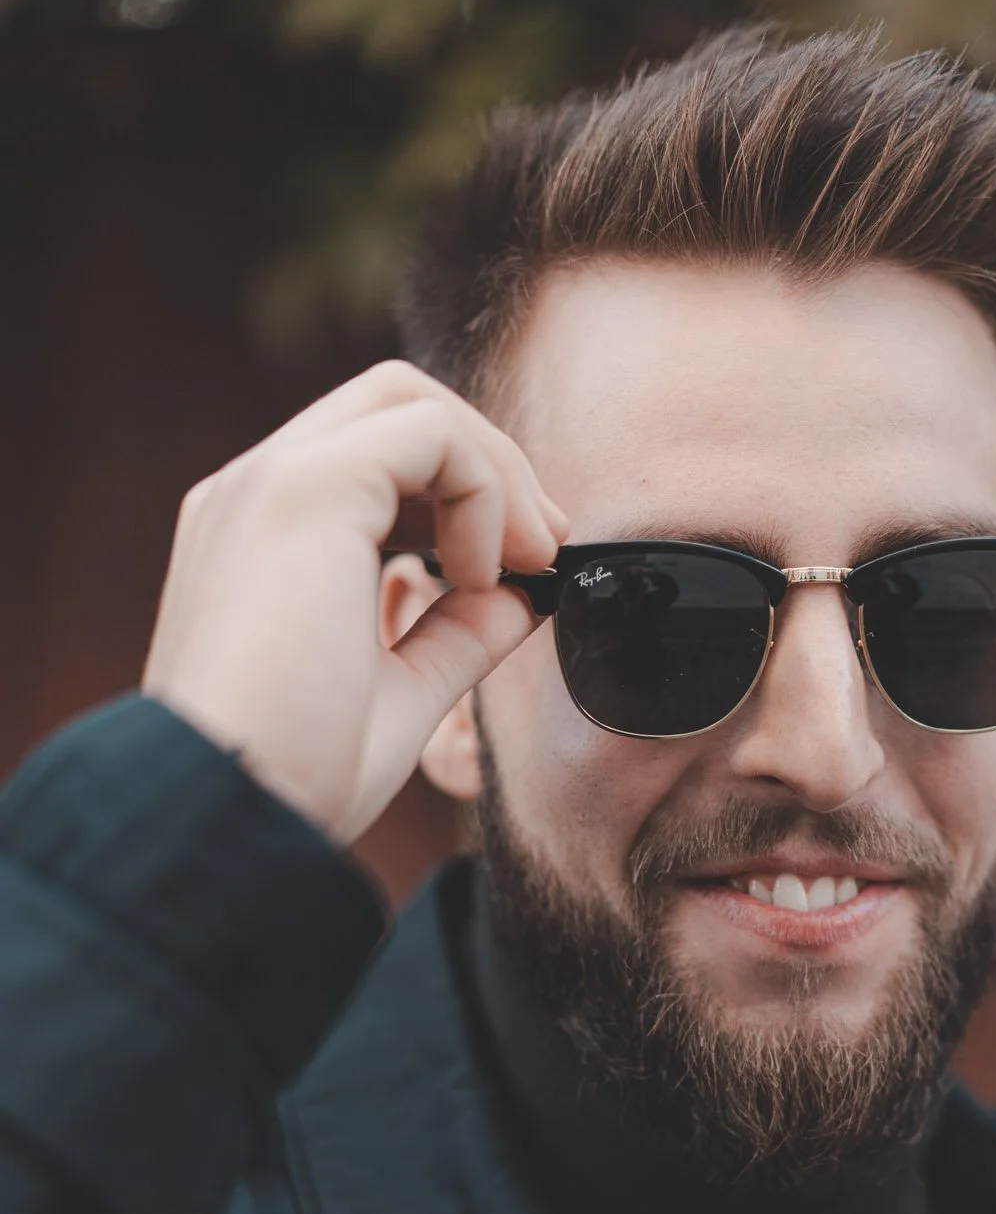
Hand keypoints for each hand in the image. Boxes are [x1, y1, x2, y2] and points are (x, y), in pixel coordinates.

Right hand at [142, 361, 564, 843]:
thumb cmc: (296, 778)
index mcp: (262, 536)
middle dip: (489, 461)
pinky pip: (427, 435)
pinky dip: (482, 491)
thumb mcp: (397, 694)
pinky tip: (477, 576)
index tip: (524, 565)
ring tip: (527, 558)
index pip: (375, 457)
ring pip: (408, 400)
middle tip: (545, 547)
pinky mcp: (304, 490)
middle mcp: (254, 493)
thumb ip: (453, 637)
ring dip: (493, 470)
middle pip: (394, 403)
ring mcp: (270, 482)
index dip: (465, 490)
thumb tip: (519, 597)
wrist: (233, 814)